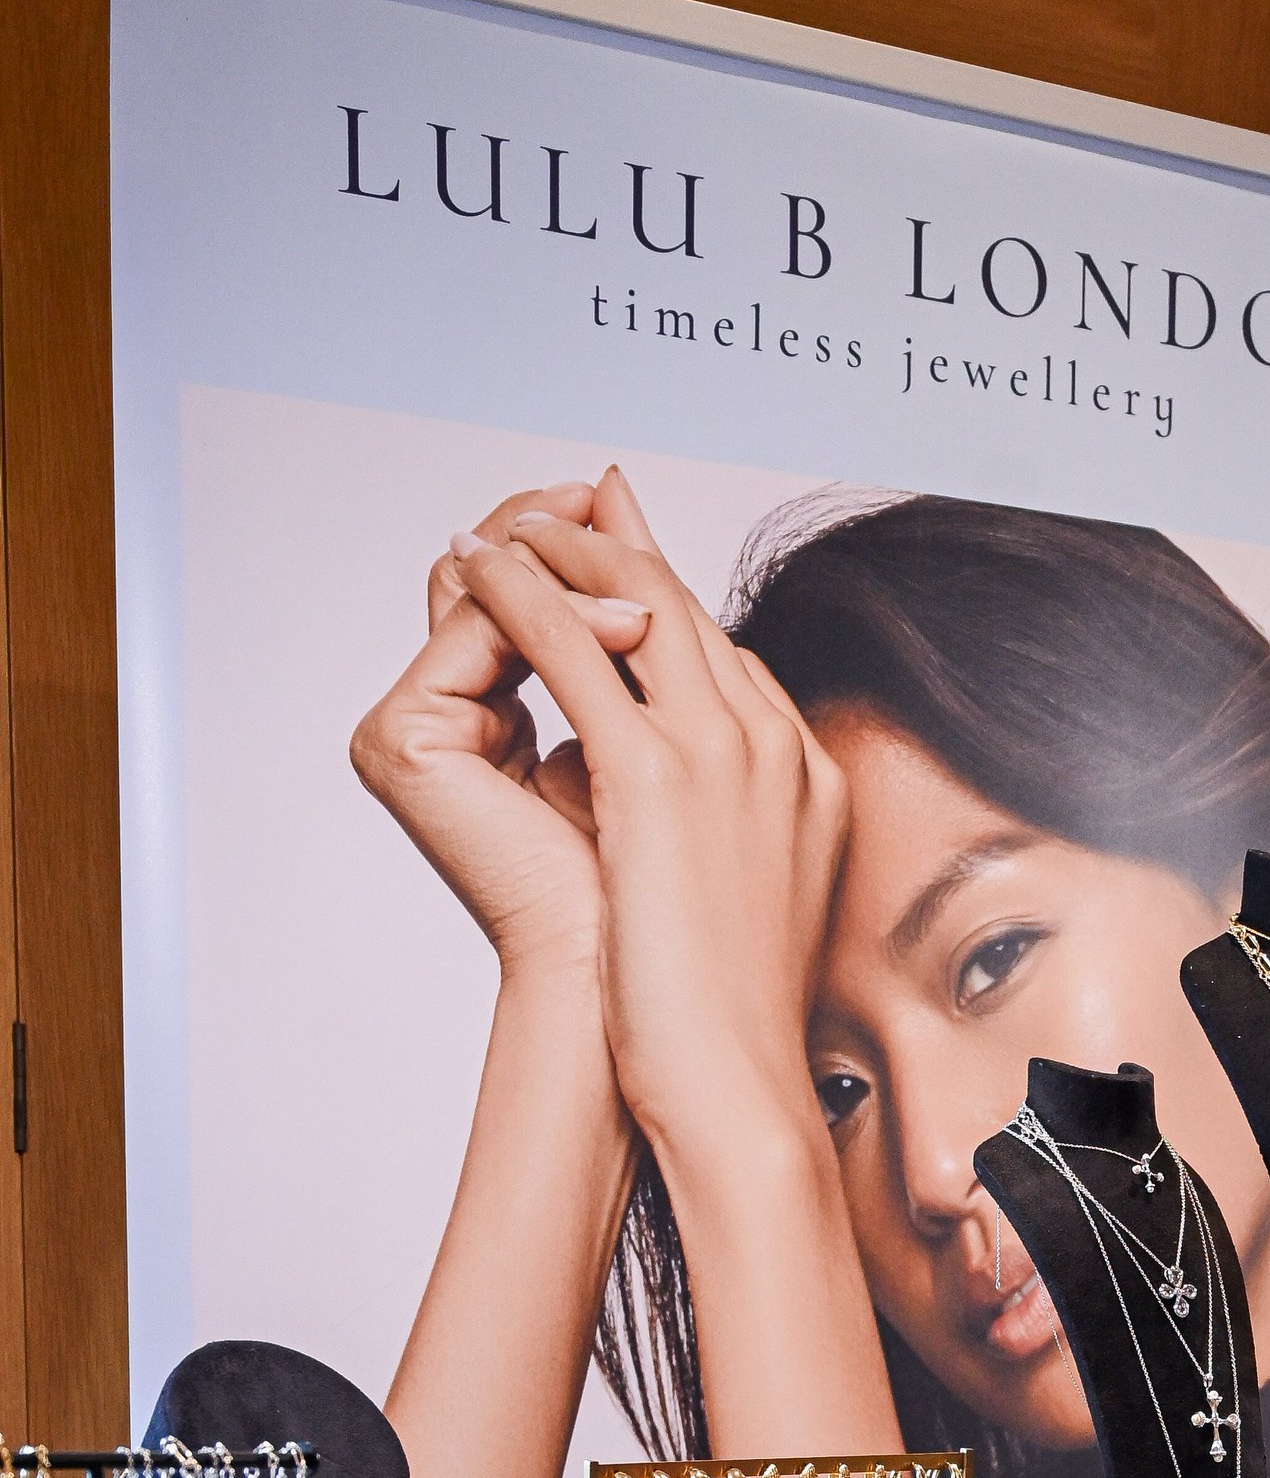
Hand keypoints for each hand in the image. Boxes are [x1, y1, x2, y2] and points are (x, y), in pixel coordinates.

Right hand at [349, 482, 650, 975]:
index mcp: (492, 719)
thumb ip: (635, 662)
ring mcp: (415, 728)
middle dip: (559, 532)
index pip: (532, 605)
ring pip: (483, 595)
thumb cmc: (649, 903)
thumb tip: (659, 575)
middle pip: (497, 586)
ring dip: (565, 572)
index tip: (630, 499)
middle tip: (607, 484)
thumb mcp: (652, 754)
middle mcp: (444, 718)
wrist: (619, 994)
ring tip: (640, 578)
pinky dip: (547, 614)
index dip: (582, 548)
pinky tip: (623, 626)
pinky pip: (476, 634)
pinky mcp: (403, 743)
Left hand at [447, 469, 845, 1169]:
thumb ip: (724, 842)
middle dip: (615, 543)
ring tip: (504, 529)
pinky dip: (524, 593)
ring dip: (561, 548)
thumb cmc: (735, 1028)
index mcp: (806, 777)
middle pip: (687, 604)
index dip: (662, 603)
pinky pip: (572, 645)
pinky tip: (481, 573)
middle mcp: (775, 745)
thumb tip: (682, 835)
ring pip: (633, 600)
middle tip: (557, 510)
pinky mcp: (656, 775)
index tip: (618, 571)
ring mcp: (723, 751)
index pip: (728, 658)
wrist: (740, 1084)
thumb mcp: (746, 908)